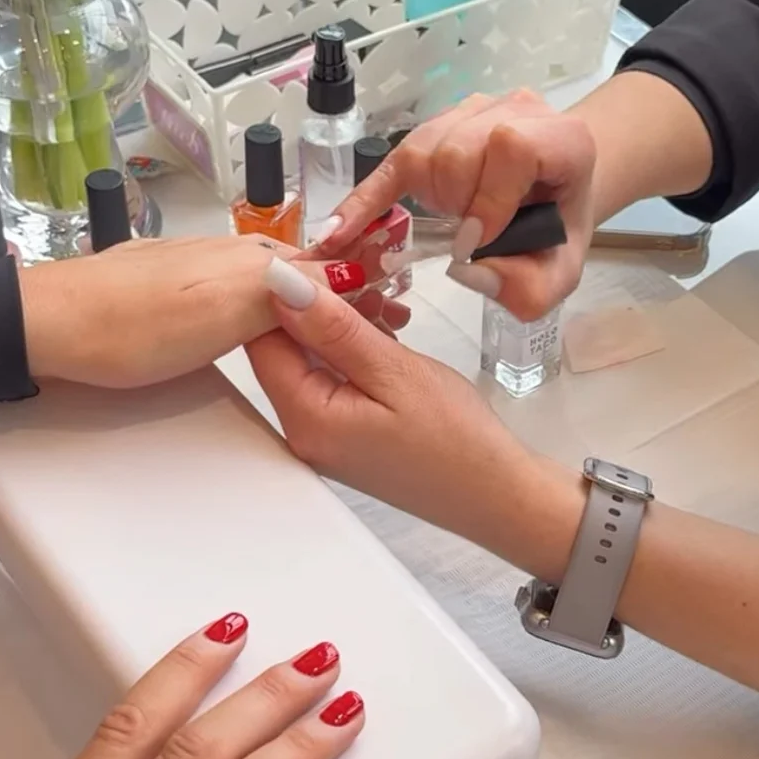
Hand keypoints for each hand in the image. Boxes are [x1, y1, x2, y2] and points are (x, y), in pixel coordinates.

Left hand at [18, 235, 409, 387]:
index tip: (394, 313)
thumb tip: (345, 277)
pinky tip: (258, 327)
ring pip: (270, 282)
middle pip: (303, 272)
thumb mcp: (223, 314)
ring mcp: (197, 268)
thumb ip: (286, 295)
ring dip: (303, 304)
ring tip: (326, 332)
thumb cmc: (131, 327)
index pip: (327, 266)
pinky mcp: (170, 287)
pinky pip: (235, 293)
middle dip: (339, 295)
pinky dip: (262, 309)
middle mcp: (229, 254)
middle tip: (374, 328)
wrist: (48, 327)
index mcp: (250, 259)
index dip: (363, 289)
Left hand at [247, 265, 547, 558]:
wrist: (495, 494)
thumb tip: (282, 285)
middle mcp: (302, 432)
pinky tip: (387, 334)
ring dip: (342, 325)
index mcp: (306, 419)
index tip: (325, 263)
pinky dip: (354, 350)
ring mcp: (323, 436)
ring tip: (387, 308)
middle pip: (285, 348)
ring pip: (311, 359)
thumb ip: (334, 327)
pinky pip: (333, 378)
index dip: (286, 293)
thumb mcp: (395, 371)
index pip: (263, 339)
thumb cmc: (456, 442)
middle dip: (319, 306)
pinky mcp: (344, 434)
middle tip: (363, 277)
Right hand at [311, 89, 596, 320]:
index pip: (511, 148)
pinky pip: (391, 162)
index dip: (489, 198)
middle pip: (458, 151)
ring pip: (423, 149)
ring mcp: (471, 111)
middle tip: (467, 236)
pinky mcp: (436, 127)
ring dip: (428, 198)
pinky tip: (337, 231)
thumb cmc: (557, 232)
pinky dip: (365, 200)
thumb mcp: (559, 274)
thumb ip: (528, 285)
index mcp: (560, 139)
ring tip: (449, 219)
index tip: (477, 241)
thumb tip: (467, 270)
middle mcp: (515, 110)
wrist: (558, 196)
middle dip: (455, 204)